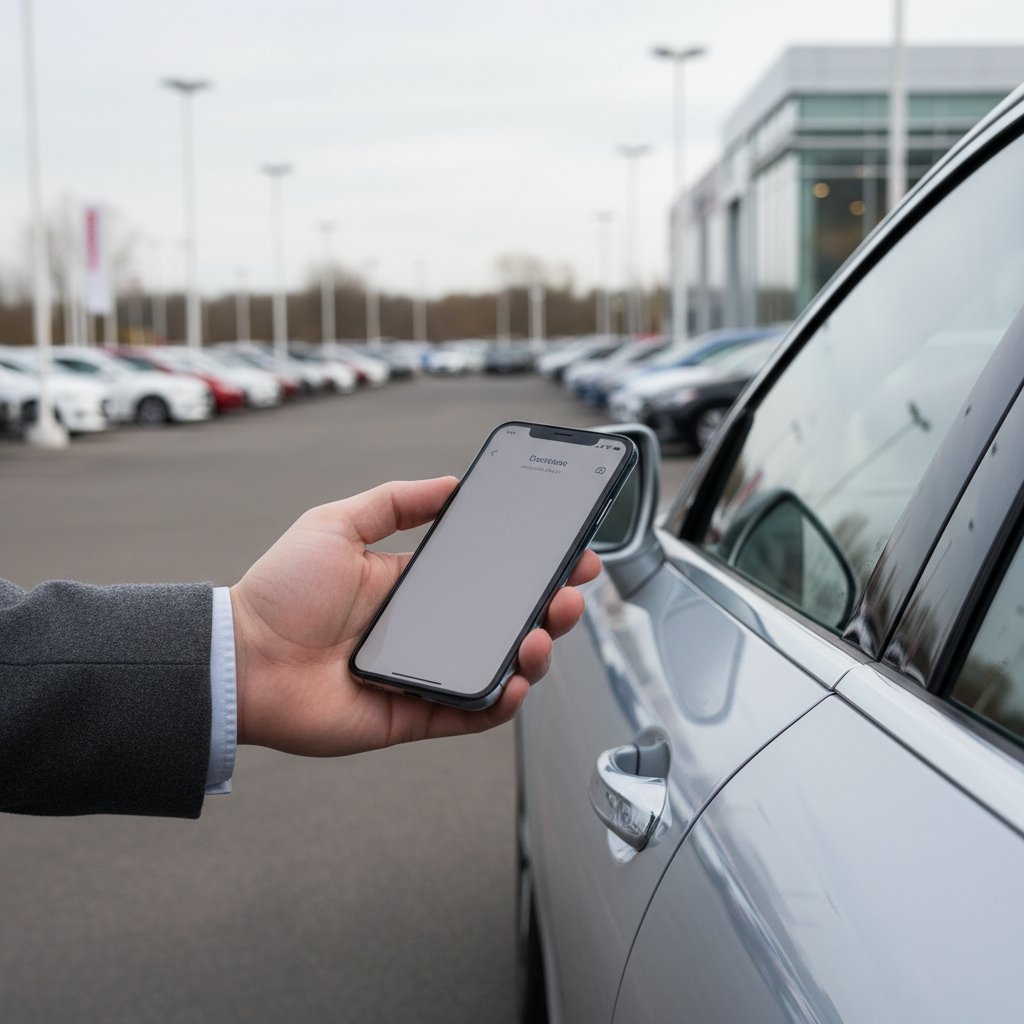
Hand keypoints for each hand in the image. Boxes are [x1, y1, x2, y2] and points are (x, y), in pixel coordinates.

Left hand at [230, 477, 600, 755]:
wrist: (241, 659)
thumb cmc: (280, 592)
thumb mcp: (335, 524)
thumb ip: (394, 502)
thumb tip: (449, 484)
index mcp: (413, 587)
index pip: (487, 576)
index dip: (530, 567)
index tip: (568, 552)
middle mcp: (427, 631)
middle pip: (504, 623)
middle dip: (548, 607)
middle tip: (570, 592)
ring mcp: (424, 674)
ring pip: (498, 668)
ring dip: (535, 653)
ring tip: (544, 633)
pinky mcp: (414, 716)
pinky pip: (470, 715)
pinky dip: (501, 702)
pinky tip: (517, 679)